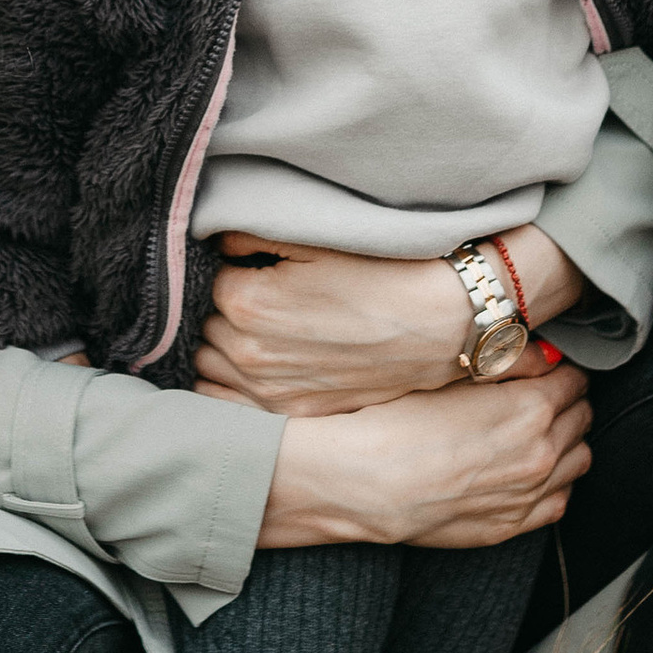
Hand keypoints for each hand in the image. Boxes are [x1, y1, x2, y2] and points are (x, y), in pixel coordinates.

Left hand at [197, 227, 588, 417]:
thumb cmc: (384, 273)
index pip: (215, 284)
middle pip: (210, 327)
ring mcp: (270, 393)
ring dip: (227, 353)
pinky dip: (236, 390)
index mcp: (247, 302)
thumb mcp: (316, 240)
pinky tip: (262, 373)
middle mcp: (248, 354)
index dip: (242, 275)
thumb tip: (219, 243)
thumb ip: (252, 237)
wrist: (442, 324)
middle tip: (271, 304)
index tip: (269, 273)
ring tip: (266, 337)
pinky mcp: (295, 415)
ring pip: (212, 369)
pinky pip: (235, 408)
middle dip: (231, 314)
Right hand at [259, 364, 591, 549]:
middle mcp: (542, 454)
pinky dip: (555, 482)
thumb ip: (513, 361)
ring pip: (578, 460)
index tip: (546, 368)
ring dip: (566, 441)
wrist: (366, 482)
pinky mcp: (511, 525)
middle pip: (580, 417)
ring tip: (537, 432)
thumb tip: (548, 355)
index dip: (560, 369)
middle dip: (566, 402)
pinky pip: (559, 501)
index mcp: (532, 409)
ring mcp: (529, 494)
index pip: (574, 379)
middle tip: (541, 394)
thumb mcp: (454, 372)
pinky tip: (530, 470)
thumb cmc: (399, 420)